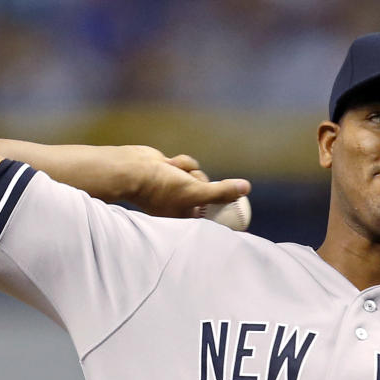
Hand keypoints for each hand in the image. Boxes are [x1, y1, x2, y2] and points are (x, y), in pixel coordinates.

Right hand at [124, 148, 250, 217]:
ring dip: (190, 170)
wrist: (133, 169)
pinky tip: (168, 164)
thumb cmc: (161, 187)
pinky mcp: (173, 173)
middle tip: (193, 182)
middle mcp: (182, 206)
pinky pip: (189, 164)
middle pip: (209, 191)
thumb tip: (246, 188)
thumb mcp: (196, 191)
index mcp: (186, 218)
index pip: (213, 217)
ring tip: (174, 172)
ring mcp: (177, 188)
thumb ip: (221, 191)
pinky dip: (182, 161)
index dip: (225, 210)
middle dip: (202, 182)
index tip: (241, 209)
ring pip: (199, 175)